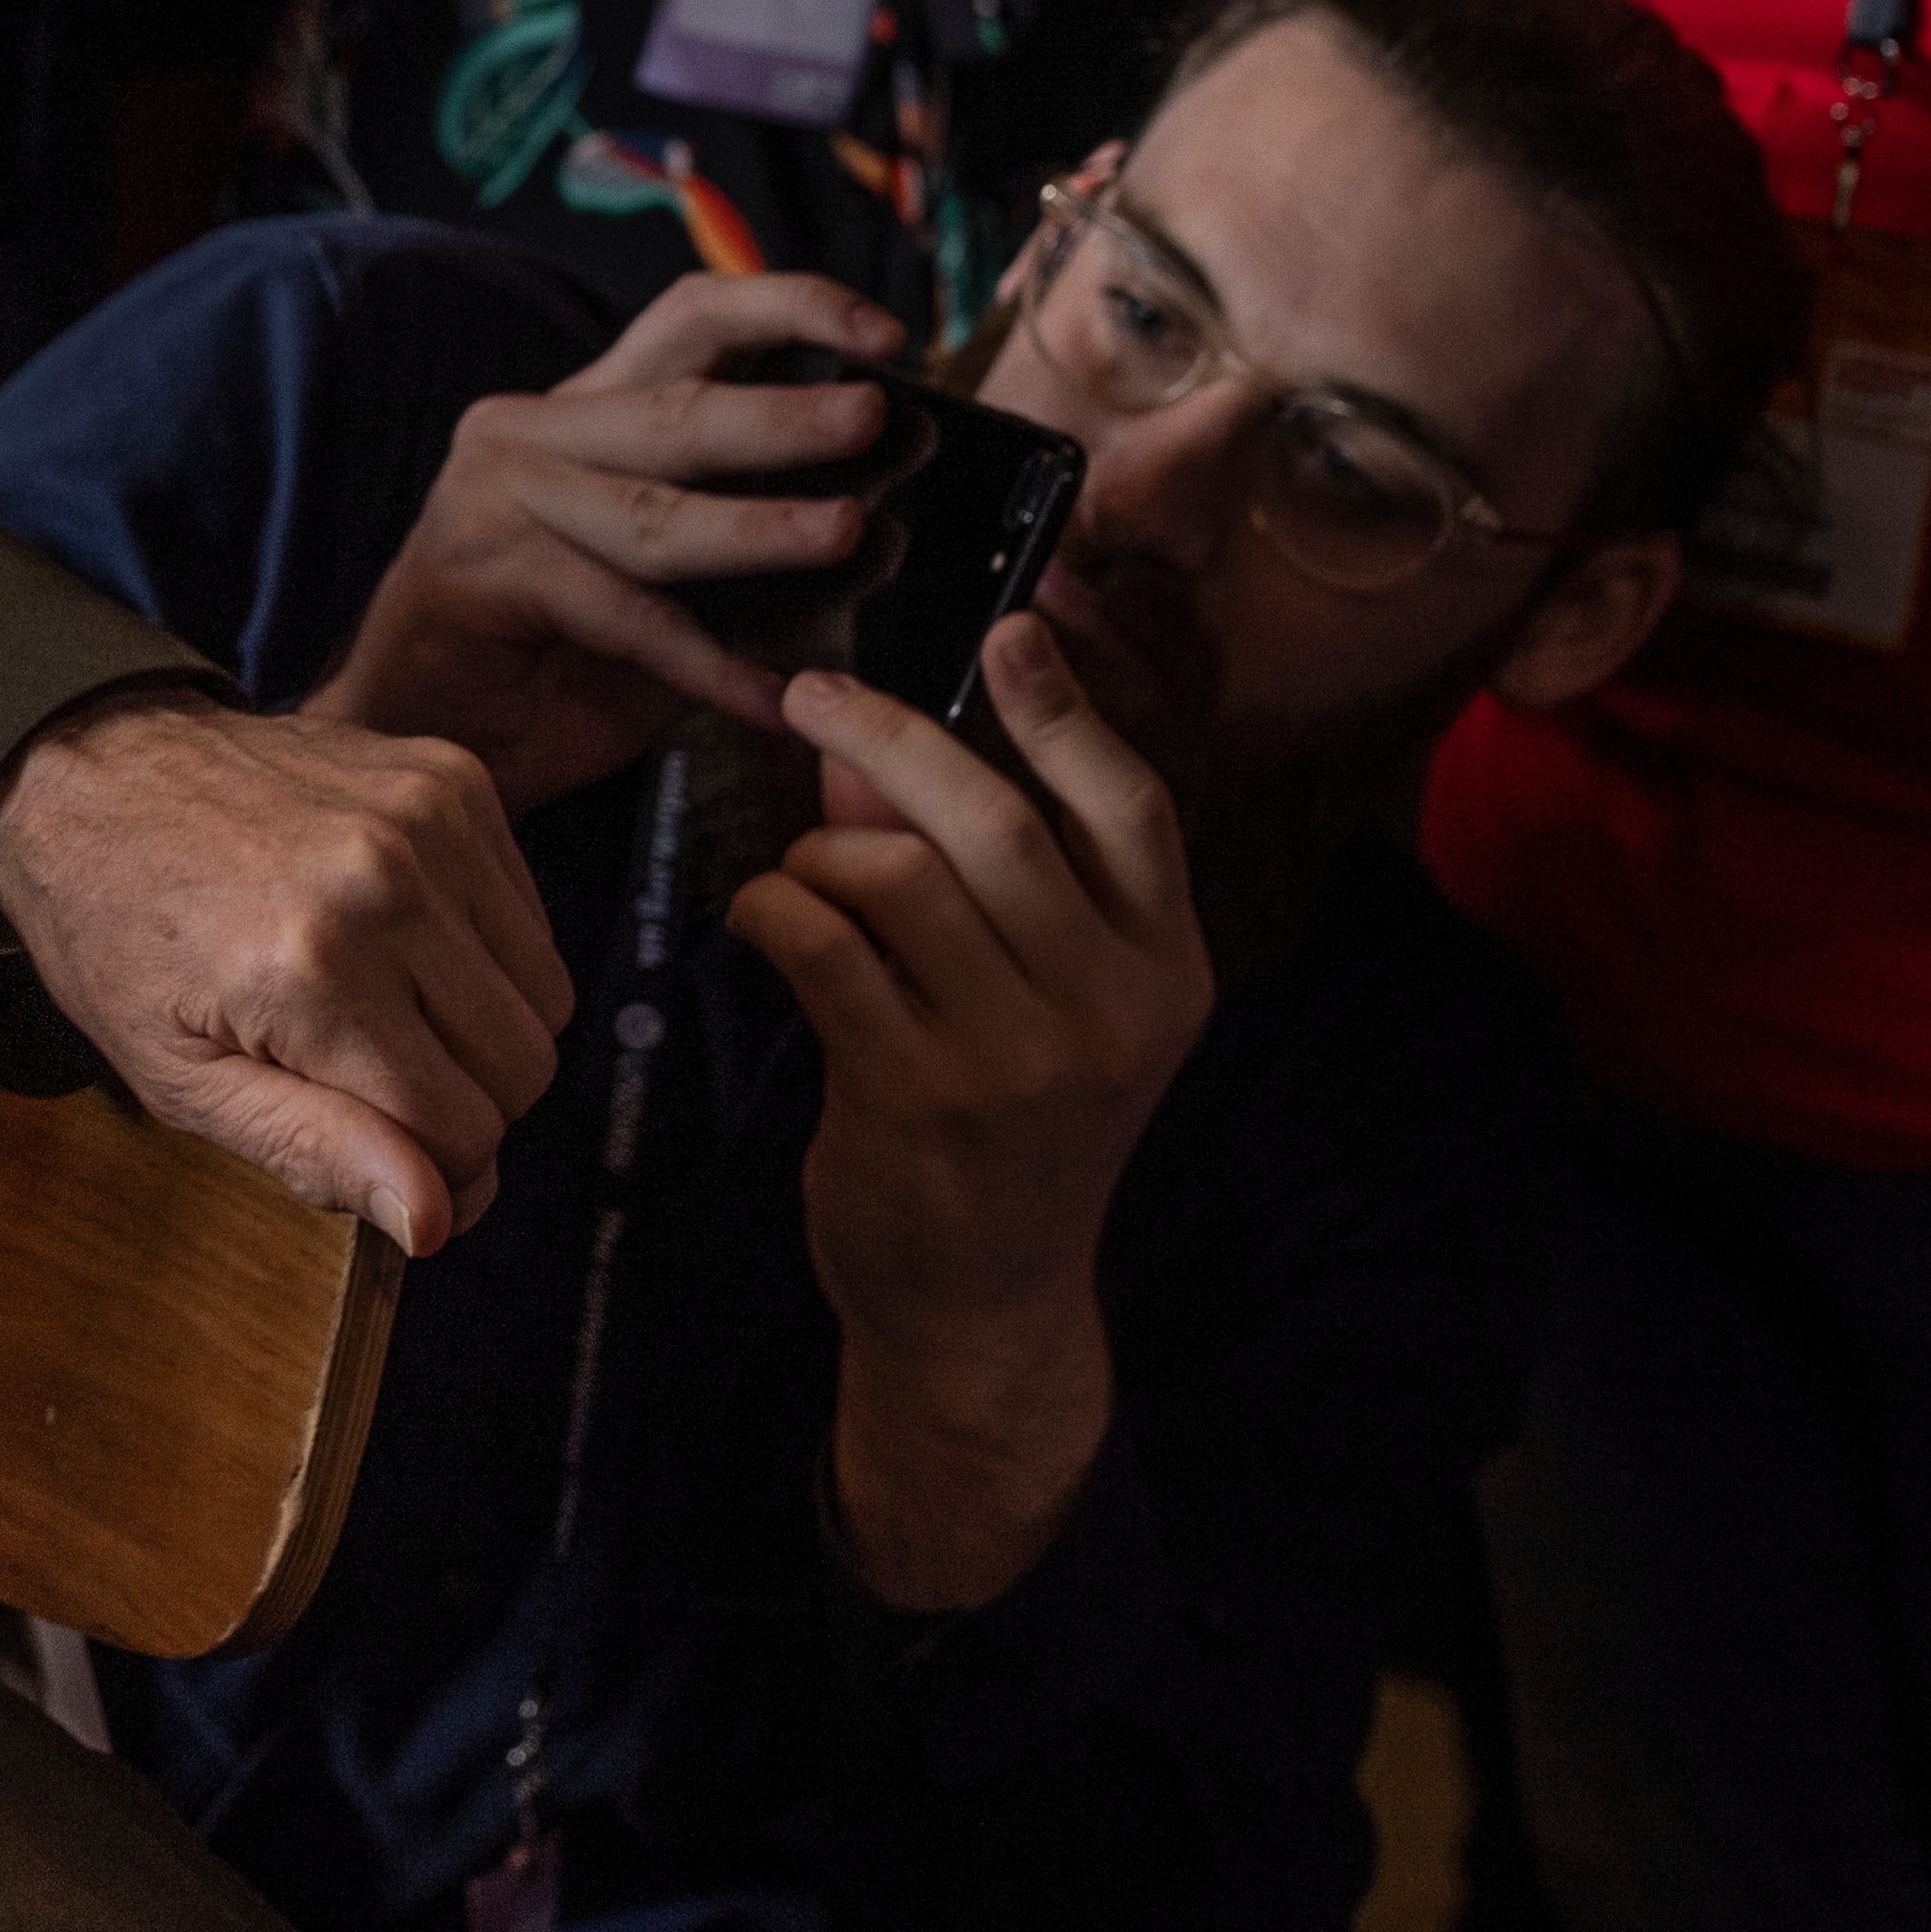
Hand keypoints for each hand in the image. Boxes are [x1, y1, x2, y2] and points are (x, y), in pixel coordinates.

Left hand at [0, 690, 573, 1252]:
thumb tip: (435, 1220)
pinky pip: (529, 918)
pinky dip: (484, 953)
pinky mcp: (451, 777)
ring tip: (383, 1010)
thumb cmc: (120, 939)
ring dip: (480, 1030)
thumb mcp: (182, 1081)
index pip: (461, 1132)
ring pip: (544, 996)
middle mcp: (384, 884)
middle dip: (463, 1104)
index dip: (433, 1174)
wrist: (91, 777)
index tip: (387, 1164)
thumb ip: (315, 1151)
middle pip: (520, 1067)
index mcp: (309, 974)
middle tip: (375, 1084)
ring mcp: (428, 818)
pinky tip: (399, 943)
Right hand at [312, 271, 908, 810]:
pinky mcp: (477, 575)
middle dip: (787, 414)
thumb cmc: (560, 661)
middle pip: (677, 408)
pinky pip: (621, 618)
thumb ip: (746, 547)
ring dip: (759, 526)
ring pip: (653, 512)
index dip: (788, 309)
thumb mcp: (671, 588)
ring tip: (851, 534)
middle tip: (877, 416)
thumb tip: (880, 523)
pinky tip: (777, 701)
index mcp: (585, 411)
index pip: (690, 321)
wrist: (431, 736)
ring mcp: (496, 498)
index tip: (887, 331)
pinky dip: (707, 665)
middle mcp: (532, 432)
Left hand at [730, 619, 1212, 1609]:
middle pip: (993, 819)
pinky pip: (821, 946)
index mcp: (1168, 970)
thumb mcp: (1038, 1001)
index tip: (1013, 625)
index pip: (1135, 806)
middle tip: (810, 697)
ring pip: (894, 875)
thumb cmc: (1007, 1130)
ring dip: (818, 852)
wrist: (986, 1305)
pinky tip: (762, 924)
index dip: (1067, 710)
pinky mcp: (917, 1095)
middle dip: (888, 736)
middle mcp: (1112, 1008)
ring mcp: (1019, 1057)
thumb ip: (977, 873)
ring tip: (800, 878)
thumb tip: (874, 749)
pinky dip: (772, 911)